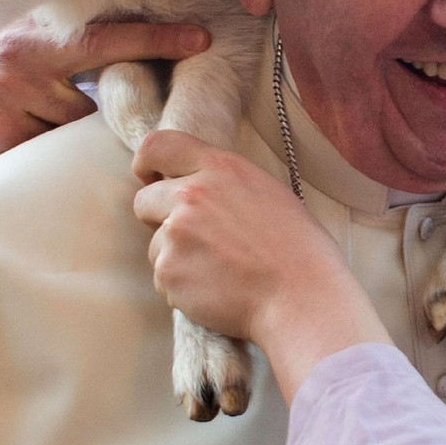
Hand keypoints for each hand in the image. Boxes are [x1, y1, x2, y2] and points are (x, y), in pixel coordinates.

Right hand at [0, 18, 210, 190]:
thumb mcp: (23, 52)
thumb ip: (68, 55)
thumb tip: (135, 57)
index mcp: (39, 39)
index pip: (107, 37)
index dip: (157, 38)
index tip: (202, 38)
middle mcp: (27, 63)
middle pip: (98, 94)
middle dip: (122, 104)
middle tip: (150, 110)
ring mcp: (12, 101)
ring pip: (76, 127)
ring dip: (69, 131)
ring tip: (34, 120)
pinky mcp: (3, 137)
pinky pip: (50, 150)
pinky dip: (46, 149)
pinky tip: (17, 138)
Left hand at [132, 130, 389, 402]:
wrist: (301, 298)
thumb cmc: (297, 249)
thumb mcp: (267, 192)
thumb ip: (224, 184)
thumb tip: (196, 186)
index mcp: (222, 168)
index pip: (159, 146)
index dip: (147, 163)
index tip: (151, 177)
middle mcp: (192, 196)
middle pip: (144, 200)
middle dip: (159, 218)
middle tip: (194, 238)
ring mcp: (176, 235)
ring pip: (156, 244)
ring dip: (177, 256)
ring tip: (220, 270)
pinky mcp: (168, 272)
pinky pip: (163, 277)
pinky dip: (183, 285)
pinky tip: (217, 289)